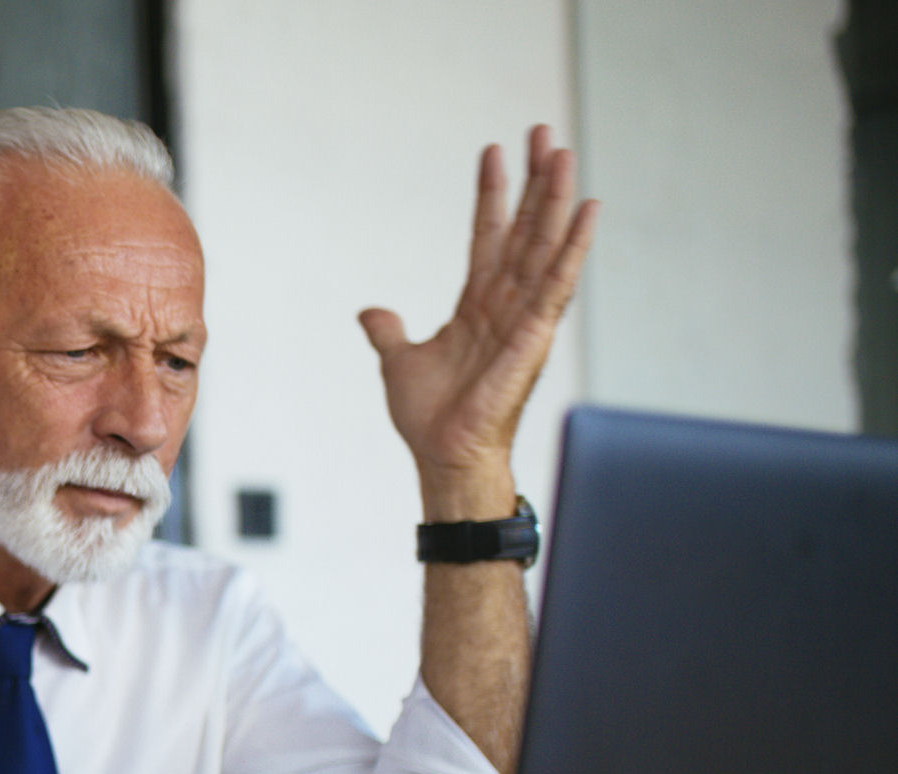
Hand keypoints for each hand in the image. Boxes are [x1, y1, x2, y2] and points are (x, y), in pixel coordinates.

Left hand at [359, 126, 599, 520]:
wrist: (443, 456)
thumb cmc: (430, 417)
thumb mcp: (400, 362)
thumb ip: (389, 332)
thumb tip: (371, 313)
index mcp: (477, 304)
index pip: (487, 236)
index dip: (491, 194)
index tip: (493, 151)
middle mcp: (506, 303)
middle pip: (524, 228)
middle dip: (533, 181)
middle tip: (541, 131)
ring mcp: (523, 316)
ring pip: (544, 244)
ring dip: (554, 198)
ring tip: (562, 151)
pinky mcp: (535, 335)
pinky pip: (558, 283)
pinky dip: (573, 246)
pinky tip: (588, 209)